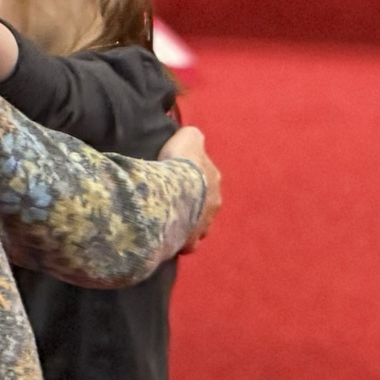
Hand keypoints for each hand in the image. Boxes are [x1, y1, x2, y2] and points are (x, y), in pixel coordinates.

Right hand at [159, 125, 220, 248]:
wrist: (171, 195)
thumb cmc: (180, 166)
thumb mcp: (187, 138)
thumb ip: (192, 137)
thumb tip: (193, 135)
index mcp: (214, 180)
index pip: (206, 178)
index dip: (192, 177)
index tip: (178, 176)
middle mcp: (214, 205)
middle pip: (204, 204)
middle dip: (192, 203)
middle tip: (172, 199)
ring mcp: (203, 226)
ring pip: (197, 226)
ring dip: (186, 223)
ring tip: (168, 220)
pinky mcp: (189, 243)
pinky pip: (185, 244)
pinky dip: (177, 241)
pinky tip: (164, 237)